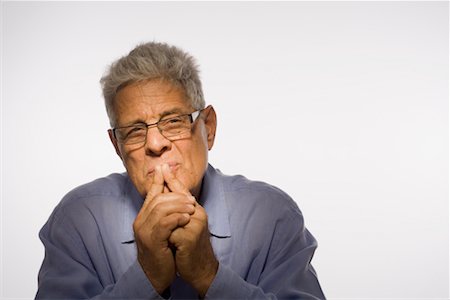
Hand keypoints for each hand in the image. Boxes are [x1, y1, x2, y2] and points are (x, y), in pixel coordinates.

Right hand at [133, 165, 195, 293]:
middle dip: (176, 195)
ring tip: (192, 207)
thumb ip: (166, 214)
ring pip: (161, 209)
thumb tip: (176, 198)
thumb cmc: (163, 251)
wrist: (156, 275)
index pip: (150, 194)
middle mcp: (140, 222)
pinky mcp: (151, 241)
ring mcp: (144, 231)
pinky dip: (176, 218)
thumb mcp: (164, 230)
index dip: (157, 180)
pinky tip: (186, 218)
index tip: (165, 167)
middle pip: (158, 199)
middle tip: (191, 198)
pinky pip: (164, 224)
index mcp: (143, 217)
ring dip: (179, 205)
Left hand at [162, 165, 218, 296]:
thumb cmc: (190, 246)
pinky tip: (171, 246)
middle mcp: (198, 213)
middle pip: (174, 200)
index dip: (172, 179)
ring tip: (165, 237)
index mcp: (196, 209)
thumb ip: (178, 209)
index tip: (163, 166)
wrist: (200, 268)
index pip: (182, 190)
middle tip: (158, 218)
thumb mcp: (185, 225)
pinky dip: (167, 239)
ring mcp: (195, 225)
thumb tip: (165, 192)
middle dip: (161, 206)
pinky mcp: (189, 238)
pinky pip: (170, 232)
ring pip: (170, 216)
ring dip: (164, 227)